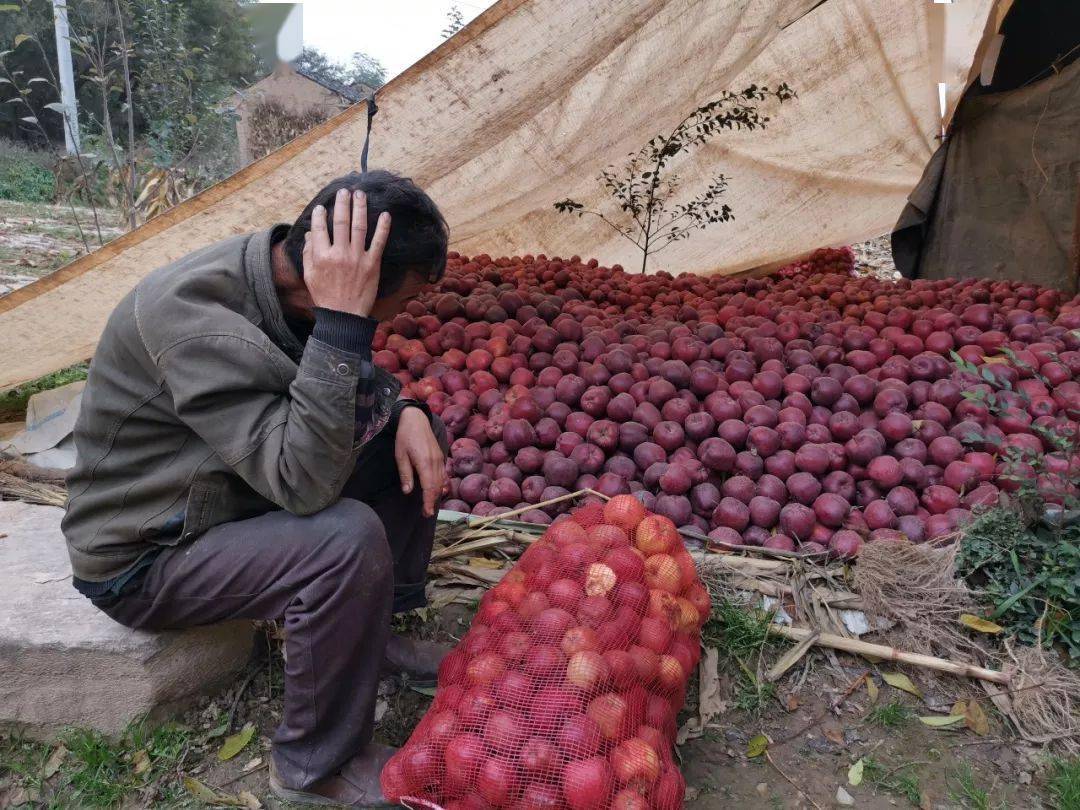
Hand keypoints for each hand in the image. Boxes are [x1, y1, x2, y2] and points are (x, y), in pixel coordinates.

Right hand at [302, 189, 390, 316]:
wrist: (344, 316)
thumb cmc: (325, 296)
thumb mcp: (310, 275)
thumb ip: (308, 253)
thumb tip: (311, 233)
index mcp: (321, 256)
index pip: (320, 228)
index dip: (320, 215)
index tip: (321, 207)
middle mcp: (339, 254)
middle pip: (341, 222)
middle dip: (342, 203)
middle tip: (344, 191)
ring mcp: (357, 258)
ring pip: (359, 227)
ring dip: (360, 208)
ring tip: (360, 194)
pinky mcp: (372, 264)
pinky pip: (378, 242)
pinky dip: (383, 228)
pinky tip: (385, 215)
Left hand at [394, 408, 446, 516]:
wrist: (416, 419)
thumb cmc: (405, 436)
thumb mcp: (400, 455)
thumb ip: (405, 474)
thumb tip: (408, 491)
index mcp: (425, 463)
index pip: (429, 488)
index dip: (428, 502)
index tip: (426, 513)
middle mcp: (435, 462)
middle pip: (437, 487)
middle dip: (432, 501)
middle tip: (426, 513)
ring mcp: (440, 459)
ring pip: (442, 481)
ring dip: (437, 494)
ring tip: (430, 504)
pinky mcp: (441, 456)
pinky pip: (443, 474)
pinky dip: (441, 484)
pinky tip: (438, 490)